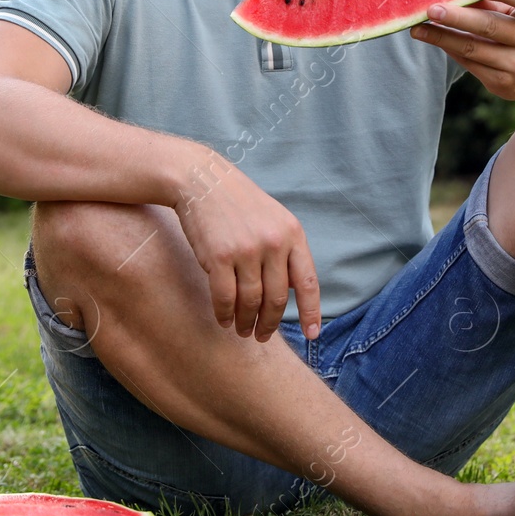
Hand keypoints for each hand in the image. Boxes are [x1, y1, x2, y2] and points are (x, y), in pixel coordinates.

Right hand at [169, 149, 321, 341]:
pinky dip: (225, 314)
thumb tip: (294, 290)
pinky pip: (225, 297)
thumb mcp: (273, 219)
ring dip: (246, 322)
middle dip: (270, 323)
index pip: (308, 281)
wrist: (201, 179)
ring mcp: (247, 249)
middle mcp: (274, 242)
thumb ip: (285, 251)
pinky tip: (224, 320)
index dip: (312, 312)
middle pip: (278, 298)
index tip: (312, 336)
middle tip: (261, 336)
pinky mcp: (219, 256)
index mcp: (293, 233)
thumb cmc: (237, 203)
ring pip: (251, 301)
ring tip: (242, 330)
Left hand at [409, 0, 514, 99]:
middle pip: (490, 27)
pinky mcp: (503, 84)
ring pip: (473, 49)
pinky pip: (469, 64)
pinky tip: (433, 39)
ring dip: (442, 37)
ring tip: (418, 28)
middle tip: (432, 9)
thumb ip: (494, 1)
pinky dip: (449, 49)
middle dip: (457, 17)